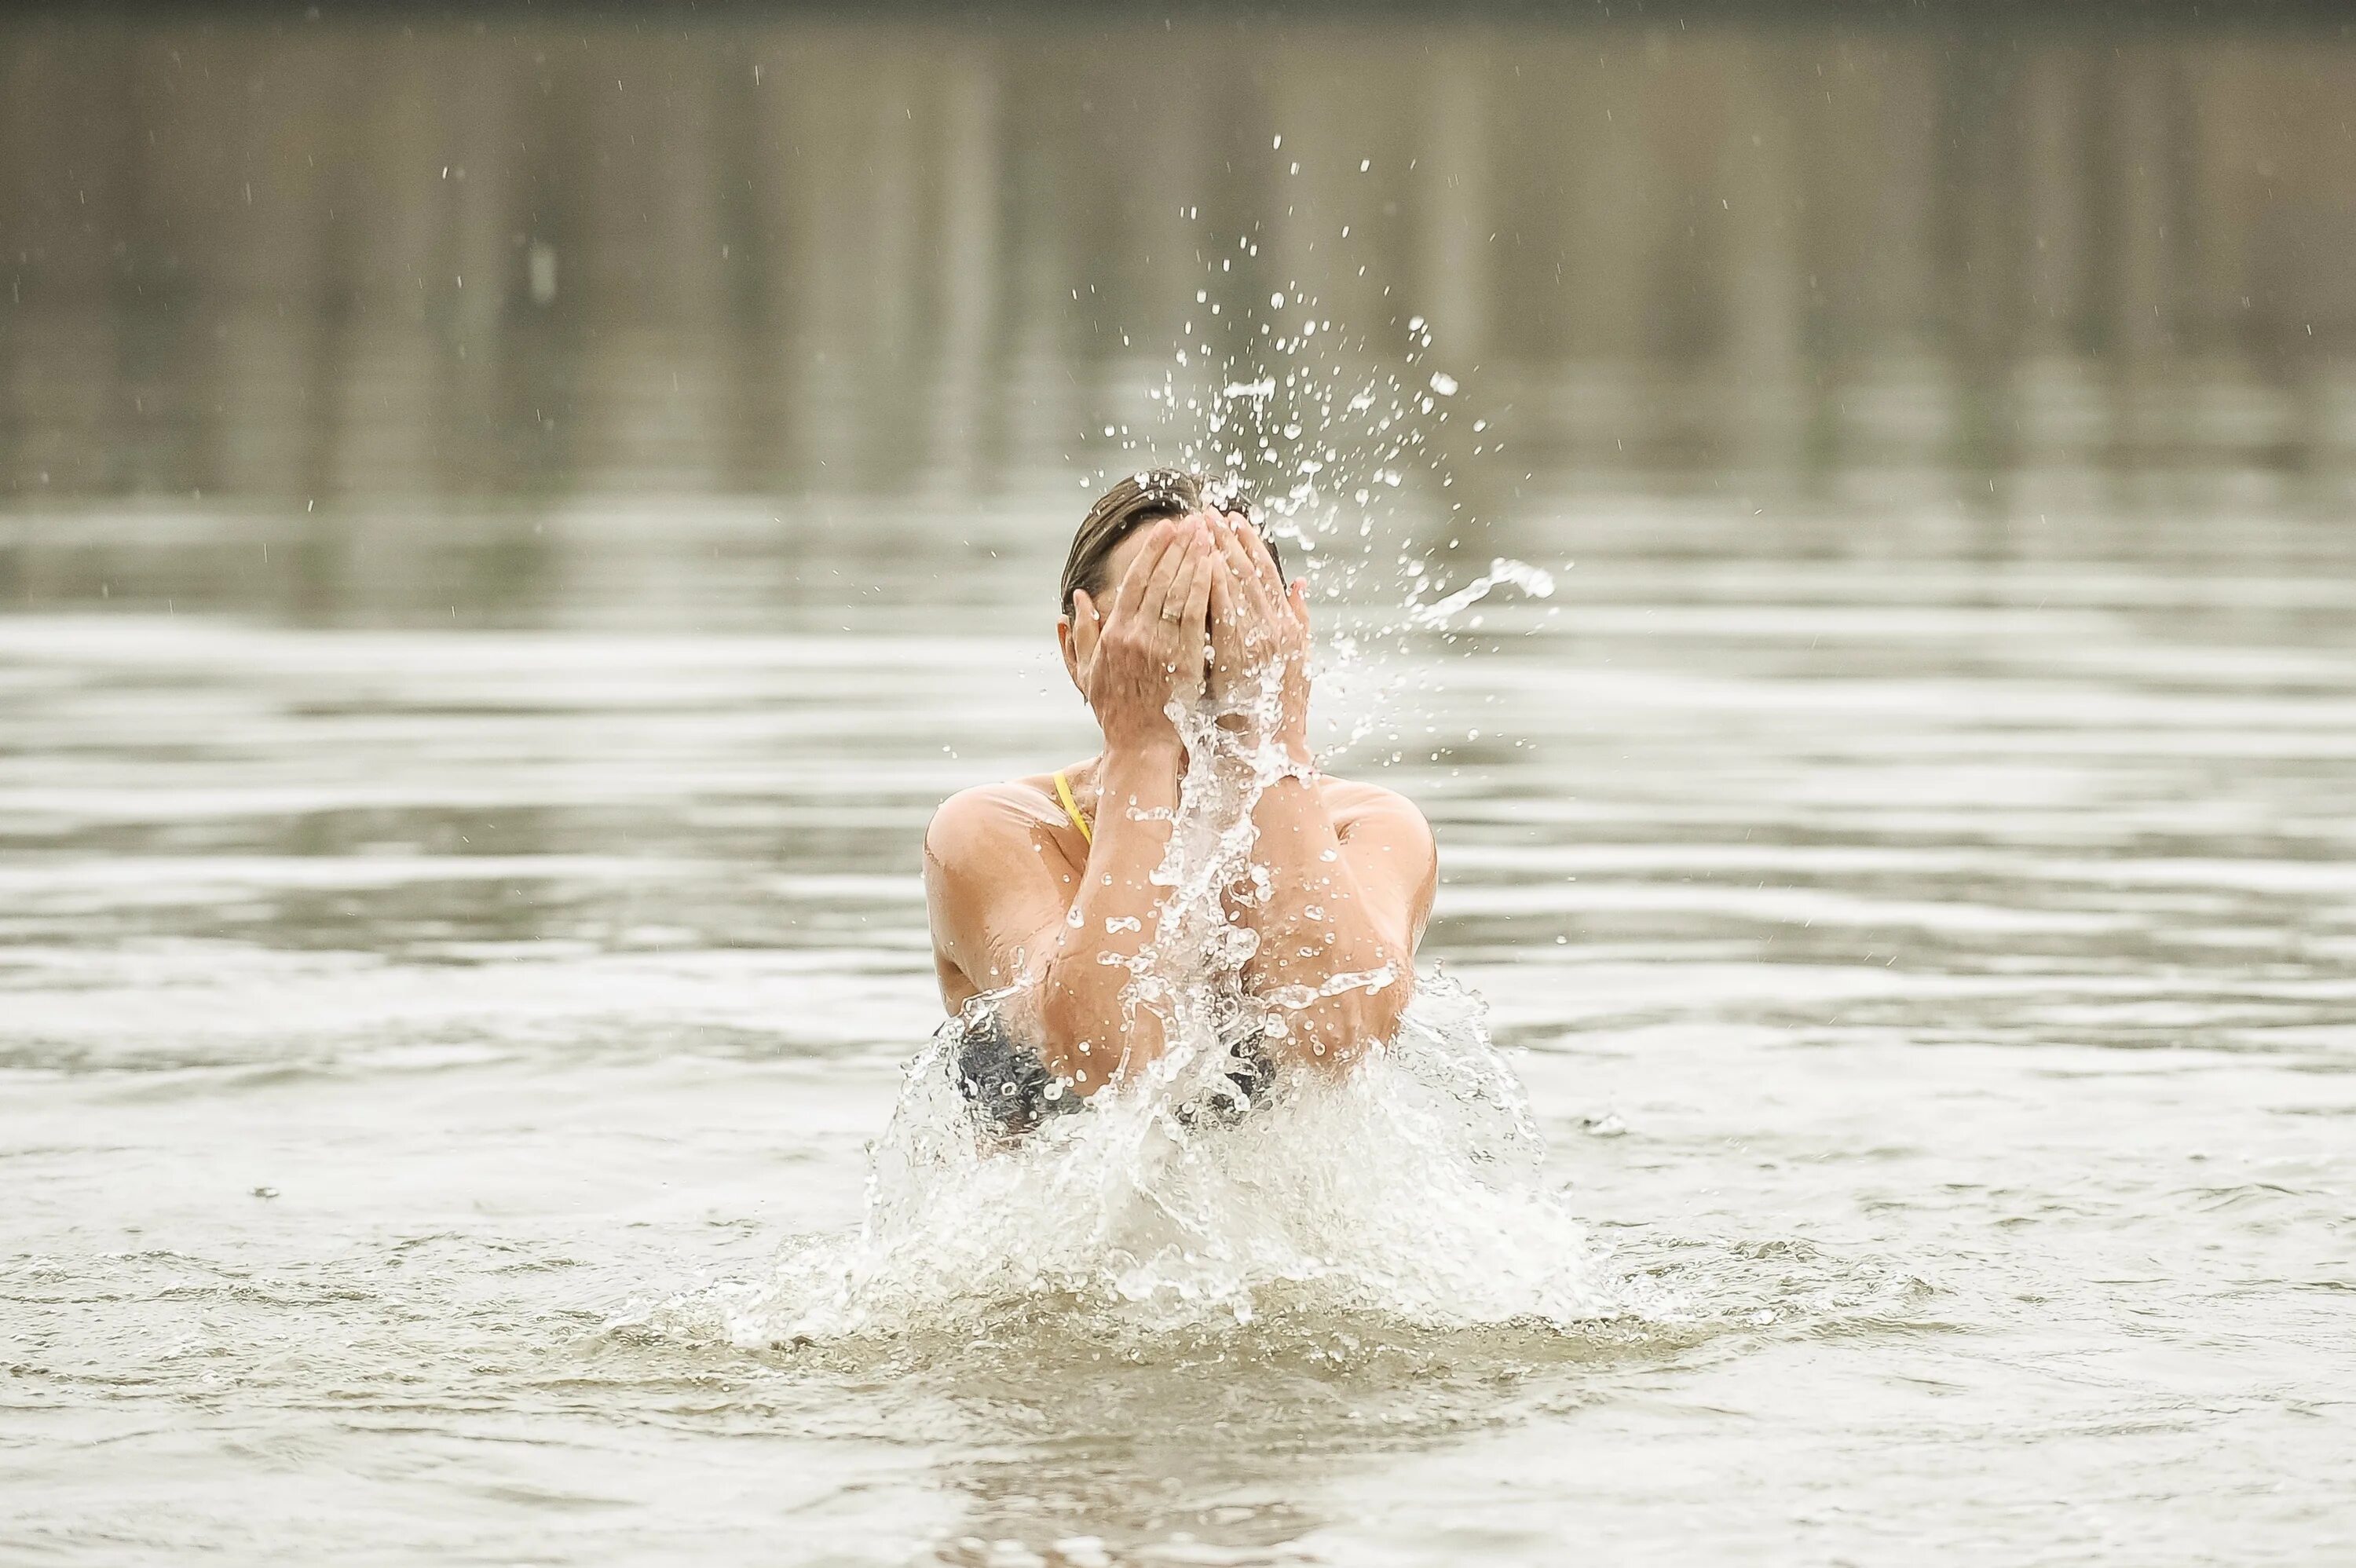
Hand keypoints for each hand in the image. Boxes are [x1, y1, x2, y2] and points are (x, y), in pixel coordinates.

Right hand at [1068, 516, 1214, 756]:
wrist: (1140, 745)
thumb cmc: (1115, 710)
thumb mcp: (1088, 672)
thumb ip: (1082, 634)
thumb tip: (1076, 600)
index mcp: (1114, 633)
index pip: (1135, 580)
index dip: (1152, 551)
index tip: (1167, 528)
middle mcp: (1135, 634)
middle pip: (1160, 579)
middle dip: (1177, 546)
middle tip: (1193, 520)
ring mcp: (1161, 646)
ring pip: (1179, 592)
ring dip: (1194, 559)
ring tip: (1208, 534)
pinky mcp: (1185, 658)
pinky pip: (1196, 616)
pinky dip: (1205, 588)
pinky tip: (1216, 567)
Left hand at [1208, 514, 1310, 757]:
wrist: (1269, 747)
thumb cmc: (1276, 707)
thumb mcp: (1296, 659)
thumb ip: (1299, 619)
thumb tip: (1300, 584)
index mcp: (1289, 626)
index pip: (1266, 575)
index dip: (1251, 544)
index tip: (1236, 520)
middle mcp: (1278, 628)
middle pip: (1250, 572)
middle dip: (1229, 539)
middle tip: (1210, 512)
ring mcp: (1260, 639)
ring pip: (1237, 584)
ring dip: (1218, 551)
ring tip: (1200, 525)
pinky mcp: (1240, 652)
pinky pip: (1223, 609)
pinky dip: (1213, 582)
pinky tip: (1200, 560)